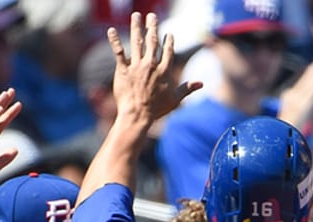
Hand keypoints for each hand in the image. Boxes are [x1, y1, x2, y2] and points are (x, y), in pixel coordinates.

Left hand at [109, 12, 200, 129]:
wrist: (138, 115)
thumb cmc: (156, 110)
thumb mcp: (175, 99)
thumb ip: (187, 88)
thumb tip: (201, 84)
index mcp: (164, 70)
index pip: (168, 50)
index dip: (168, 41)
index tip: (168, 33)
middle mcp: (151, 65)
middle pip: (152, 41)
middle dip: (152, 26)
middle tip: (151, 16)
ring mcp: (137, 66)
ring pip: (137, 42)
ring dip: (136, 27)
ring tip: (135, 16)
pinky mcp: (123, 70)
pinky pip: (119, 52)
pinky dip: (114, 40)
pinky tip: (111, 30)